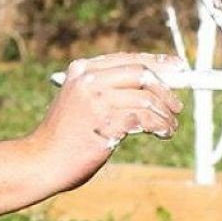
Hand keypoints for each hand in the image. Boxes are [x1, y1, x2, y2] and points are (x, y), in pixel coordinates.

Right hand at [29, 51, 185, 192]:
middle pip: (141, 74)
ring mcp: (97, 99)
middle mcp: (89, 79)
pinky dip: (160, 126)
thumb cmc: (66, 137)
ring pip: (147, 98)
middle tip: (177, 106)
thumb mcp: (83, 103)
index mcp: (82, 69)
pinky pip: (145, 119)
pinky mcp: (106, 120)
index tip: (178, 67)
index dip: (158, 62)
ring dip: (165, 114)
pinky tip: (163, 133)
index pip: (128, 59)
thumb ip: (109, 91)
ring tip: (170, 127)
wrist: (43, 161)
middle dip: (166, 90)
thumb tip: (153, 88)